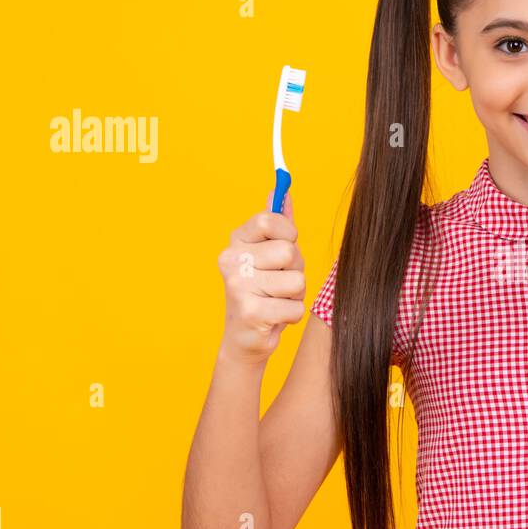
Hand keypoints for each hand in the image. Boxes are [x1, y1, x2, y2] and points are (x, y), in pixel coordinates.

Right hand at [216, 191, 305, 363]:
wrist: (245, 338)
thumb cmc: (264, 291)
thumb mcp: (270, 254)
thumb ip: (278, 223)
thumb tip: (282, 190)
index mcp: (236, 241)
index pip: (269, 219)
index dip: (288, 233)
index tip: (284, 245)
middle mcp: (231, 260)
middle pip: (289, 252)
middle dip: (295, 270)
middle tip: (279, 283)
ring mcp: (237, 286)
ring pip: (296, 281)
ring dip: (295, 295)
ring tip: (276, 300)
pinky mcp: (250, 312)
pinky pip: (296, 307)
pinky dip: (292, 315)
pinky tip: (274, 317)